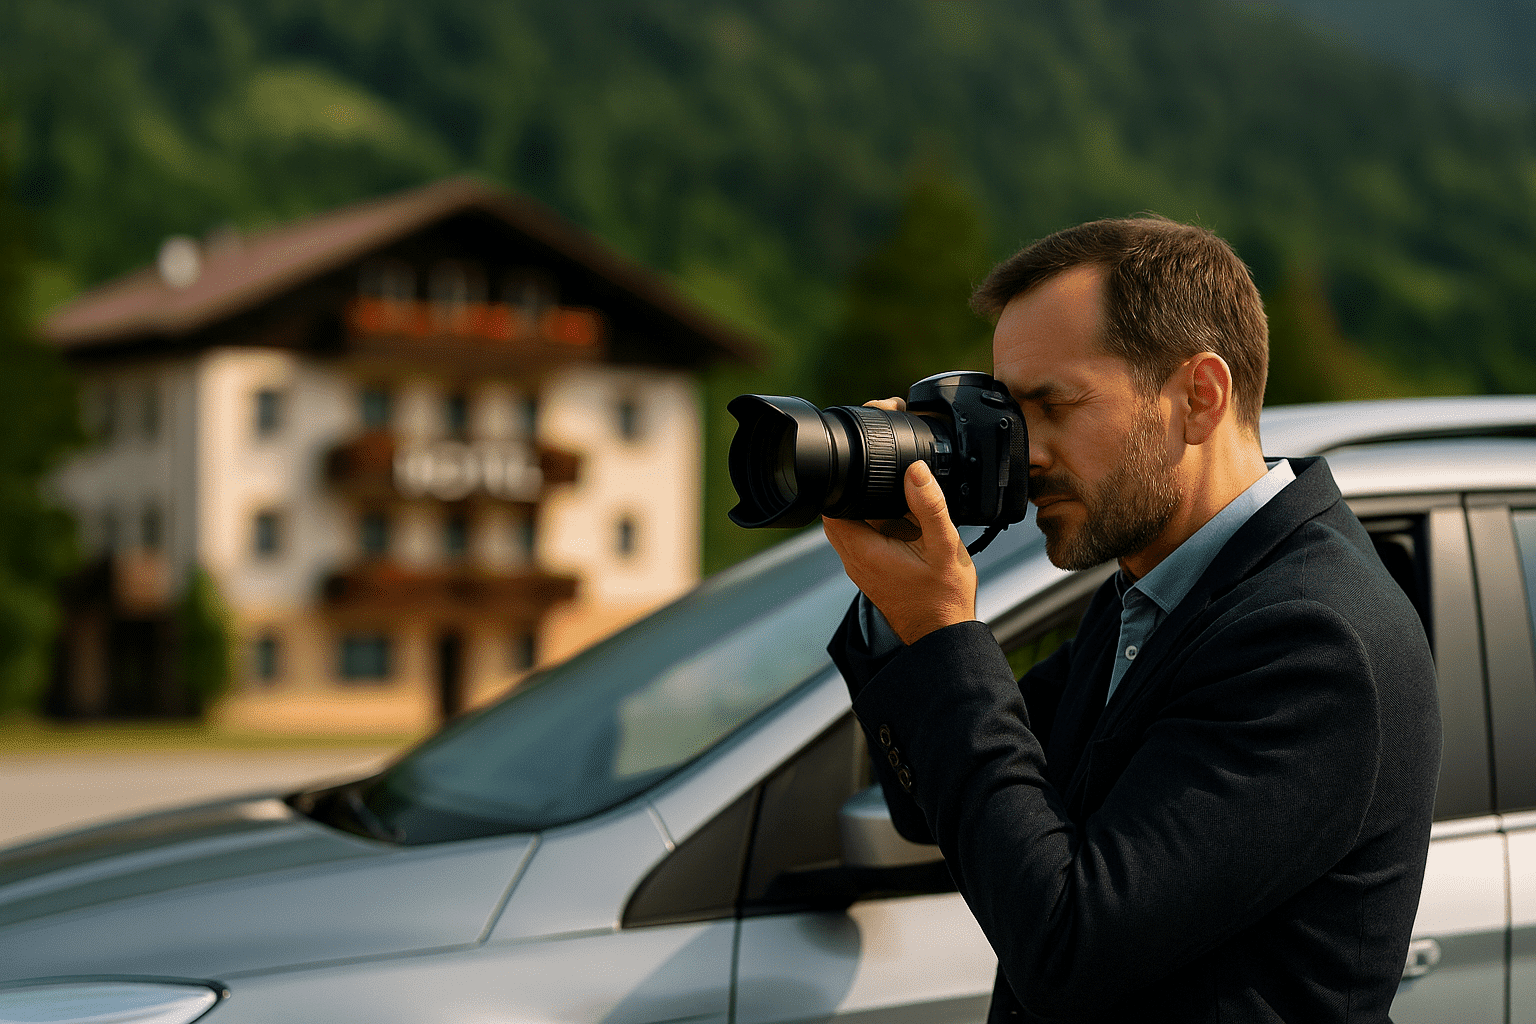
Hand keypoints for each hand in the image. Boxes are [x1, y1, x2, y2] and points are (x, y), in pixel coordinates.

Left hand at [822, 458, 978, 645]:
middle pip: (839, 518)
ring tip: (900, 510)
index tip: (865, 475)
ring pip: (851, 530)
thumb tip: (916, 472)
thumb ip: (929, 506)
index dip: (843, 488)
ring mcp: (862, 571)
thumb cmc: (944, 598)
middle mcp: (856, 562)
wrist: (943, 633)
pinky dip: (877, 530)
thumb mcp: (944, 545)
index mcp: (865, 552)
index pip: (832, 510)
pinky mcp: (872, 575)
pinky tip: (904, 529)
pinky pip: (864, 543)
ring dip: (868, 514)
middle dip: (856, 498)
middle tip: (887, 489)